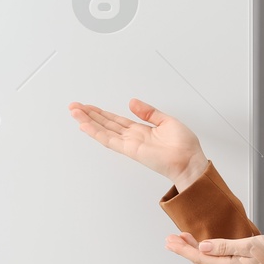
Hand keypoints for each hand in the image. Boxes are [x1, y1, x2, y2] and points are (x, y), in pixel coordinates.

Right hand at [68, 97, 207, 186]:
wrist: (190, 161)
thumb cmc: (184, 146)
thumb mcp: (166, 121)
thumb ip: (148, 112)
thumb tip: (132, 102)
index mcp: (141, 130)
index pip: (116, 120)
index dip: (101, 113)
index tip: (88, 106)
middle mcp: (132, 137)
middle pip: (105, 124)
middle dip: (89, 115)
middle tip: (74, 106)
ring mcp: (129, 144)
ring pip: (103, 130)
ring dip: (87, 121)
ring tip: (74, 112)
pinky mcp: (130, 150)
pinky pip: (109, 140)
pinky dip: (96, 133)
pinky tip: (84, 126)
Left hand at [164, 231, 263, 263]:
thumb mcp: (251, 245)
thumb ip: (225, 246)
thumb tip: (203, 247)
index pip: (200, 258)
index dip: (183, 249)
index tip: (169, 241)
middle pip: (201, 261)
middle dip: (184, 249)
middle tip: (168, 240)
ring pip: (208, 261)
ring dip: (193, 250)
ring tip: (180, 239)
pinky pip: (217, 261)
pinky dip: (206, 252)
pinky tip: (202, 246)